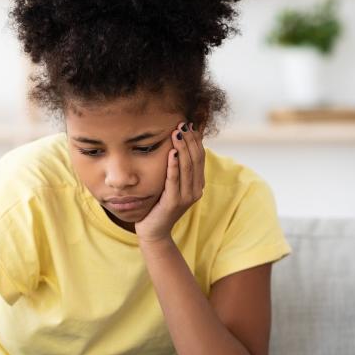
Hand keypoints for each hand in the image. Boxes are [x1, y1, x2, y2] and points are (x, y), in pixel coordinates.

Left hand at [134, 121, 204, 243]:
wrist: (154, 230)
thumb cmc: (160, 204)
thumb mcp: (171, 184)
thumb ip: (177, 169)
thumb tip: (178, 145)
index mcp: (198, 184)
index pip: (200, 157)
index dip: (196, 140)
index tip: (189, 124)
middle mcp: (196, 190)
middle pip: (196, 159)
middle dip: (189, 140)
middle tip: (182, 124)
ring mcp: (187, 197)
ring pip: (187, 168)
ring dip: (182, 148)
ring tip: (177, 132)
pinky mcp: (174, 202)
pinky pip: (174, 180)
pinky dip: (173, 165)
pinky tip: (171, 152)